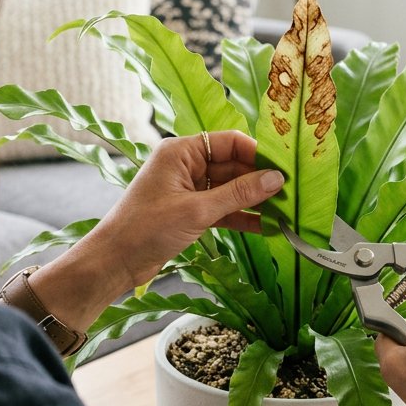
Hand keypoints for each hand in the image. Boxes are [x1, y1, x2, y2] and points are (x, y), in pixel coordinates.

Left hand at [27, 131, 283, 333]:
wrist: (114, 262)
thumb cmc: (145, 229)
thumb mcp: (197, 210)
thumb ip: (239, 194)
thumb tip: (276, 179)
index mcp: (181, 152)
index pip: (229, 142)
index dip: (258, 154)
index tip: (285, 167)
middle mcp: (185, 165)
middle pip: (232, 165)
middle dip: (260, 179)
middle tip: (292, 193)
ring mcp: (188, 189)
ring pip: (230, 189)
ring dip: (254, 200)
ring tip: (285, 210)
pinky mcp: (190, 212)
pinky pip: (223, 208)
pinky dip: (242, 216)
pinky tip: (267, 226)